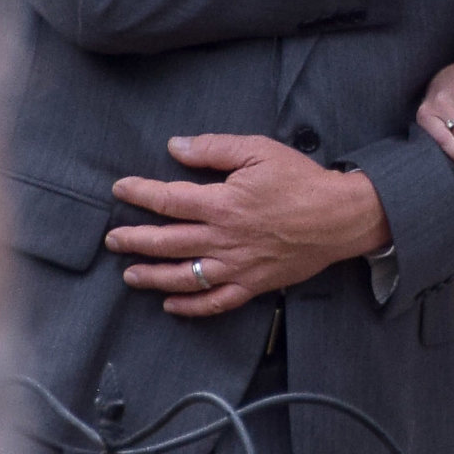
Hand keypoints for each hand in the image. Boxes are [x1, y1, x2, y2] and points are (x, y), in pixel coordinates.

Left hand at [107, 134, 386, 318]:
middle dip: (134, 241)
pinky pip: (216, 302)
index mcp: (222, 204)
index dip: (139, 194)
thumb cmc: (301, 181)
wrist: (340, 217)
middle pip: (167, 243)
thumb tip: (176, 146)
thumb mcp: (258, 151)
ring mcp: (237, 266)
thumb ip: (214, 148)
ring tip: (130, 275)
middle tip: (113, 239)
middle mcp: (223, 239)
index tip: (120, 190)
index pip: (168, 200)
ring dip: (152, 277)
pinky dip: (191, 307)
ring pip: (184, 277)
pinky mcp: (253, 285)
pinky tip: (171, 305)